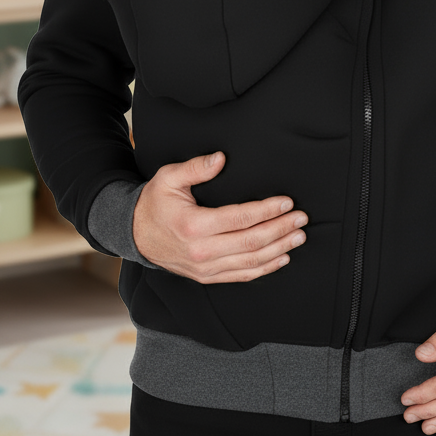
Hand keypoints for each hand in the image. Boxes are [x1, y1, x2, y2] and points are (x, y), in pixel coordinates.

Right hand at [132, 151, 307, 283]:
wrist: (134, 234)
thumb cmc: (154, 203)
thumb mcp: (169, 177)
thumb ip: (196, 167)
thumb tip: (221, 158)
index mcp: (194, 226)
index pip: (240, 218)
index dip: (266, 210)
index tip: (286, 202)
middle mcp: (201, 252)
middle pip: (251, 242)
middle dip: (280, 230)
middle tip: (301, 218)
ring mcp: (205, 268)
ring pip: (250, 262)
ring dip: (278, 250)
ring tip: (298, 236)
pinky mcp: (207, 276)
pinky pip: (241, 275)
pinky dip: (264, 268)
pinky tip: (280, 258)